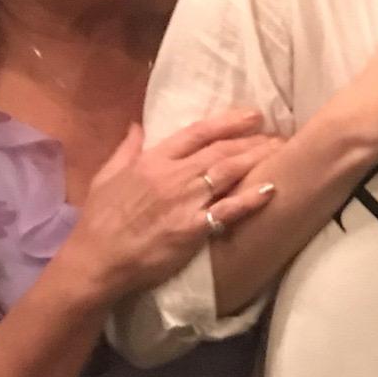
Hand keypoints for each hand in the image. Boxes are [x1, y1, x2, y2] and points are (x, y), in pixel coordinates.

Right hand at [62, 110, 278, 303]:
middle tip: (278, 135)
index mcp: (153, 160)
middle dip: (252, 141)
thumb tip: (138, 125)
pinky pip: (228, 210)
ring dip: (257, 160)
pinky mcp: (193, 228)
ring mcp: (185, 202)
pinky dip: (251, 199)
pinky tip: (271, 190)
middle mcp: (173, 176)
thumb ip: (126, 149)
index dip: (228, 122)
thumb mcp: (106, 176)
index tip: (253, 115)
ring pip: (228, 173)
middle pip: (220, 151)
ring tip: (281, 152)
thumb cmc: (99, 220)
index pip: (197, 133)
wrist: (96, 260)